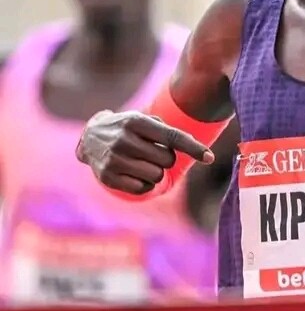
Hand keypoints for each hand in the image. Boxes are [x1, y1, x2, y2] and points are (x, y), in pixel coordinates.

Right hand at [76, 110, 213, 194]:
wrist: (89, 138)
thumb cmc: (128, 129)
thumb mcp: (143, 120)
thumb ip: (168, 131)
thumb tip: (200, 151)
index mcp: (135, 122)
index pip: (172, 137)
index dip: (193, 147)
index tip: (210, 157)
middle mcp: (123, 139)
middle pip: (168, 160)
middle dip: (166, 158)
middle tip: (152, 152)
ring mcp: (113, 159)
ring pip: (157, 176)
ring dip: (156, 172)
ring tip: (141, 162)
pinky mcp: (107, 177)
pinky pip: (142, 189)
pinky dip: (144, 184)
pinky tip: (134, 173)